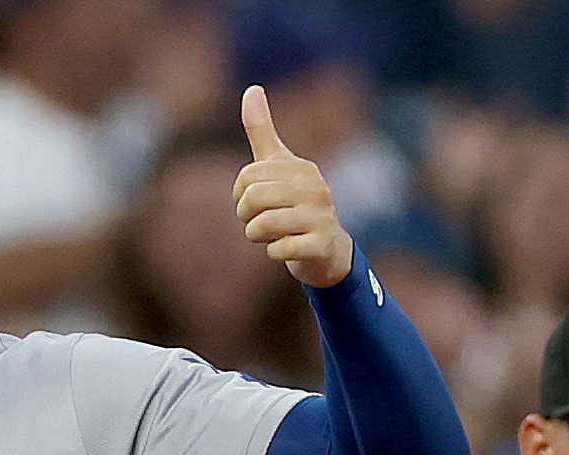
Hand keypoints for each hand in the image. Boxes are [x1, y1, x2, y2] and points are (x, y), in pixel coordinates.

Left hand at [235, 88, 352, 287]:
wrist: (327, 250)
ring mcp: (321, 217)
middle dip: (247, 216)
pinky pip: (278, 250)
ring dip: (258, 236)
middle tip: (261, 221)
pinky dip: (273, 253)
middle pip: (252, 199)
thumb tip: (252, 88)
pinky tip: (287, 248)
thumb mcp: (279, 166)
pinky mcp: (320, 245)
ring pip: (262, 226)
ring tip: (273, 235)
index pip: (247, 177)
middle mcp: (315, 188)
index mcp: (302, 168)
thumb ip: (263, 131)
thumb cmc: (295, 205)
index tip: (257, 201)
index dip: (241, 194)